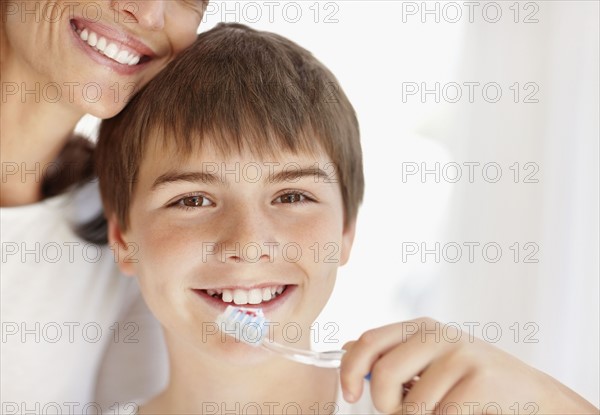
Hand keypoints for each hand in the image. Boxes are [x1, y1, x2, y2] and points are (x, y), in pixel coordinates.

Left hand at [340, 317, 597, 413]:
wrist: (530, 394)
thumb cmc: (470, 379)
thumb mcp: (430, 358)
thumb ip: (393, 354)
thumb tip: (346, 349)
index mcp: (419, 327)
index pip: (369, 341)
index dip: (350, 370)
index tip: (350, 395)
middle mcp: (437, 335)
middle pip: (386, 373)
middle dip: (385, 405)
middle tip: (397, 413)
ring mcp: (460, 356)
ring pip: (413, 405)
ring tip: (439, 411)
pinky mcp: (479, 380)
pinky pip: (440, 414)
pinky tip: (459, 412)